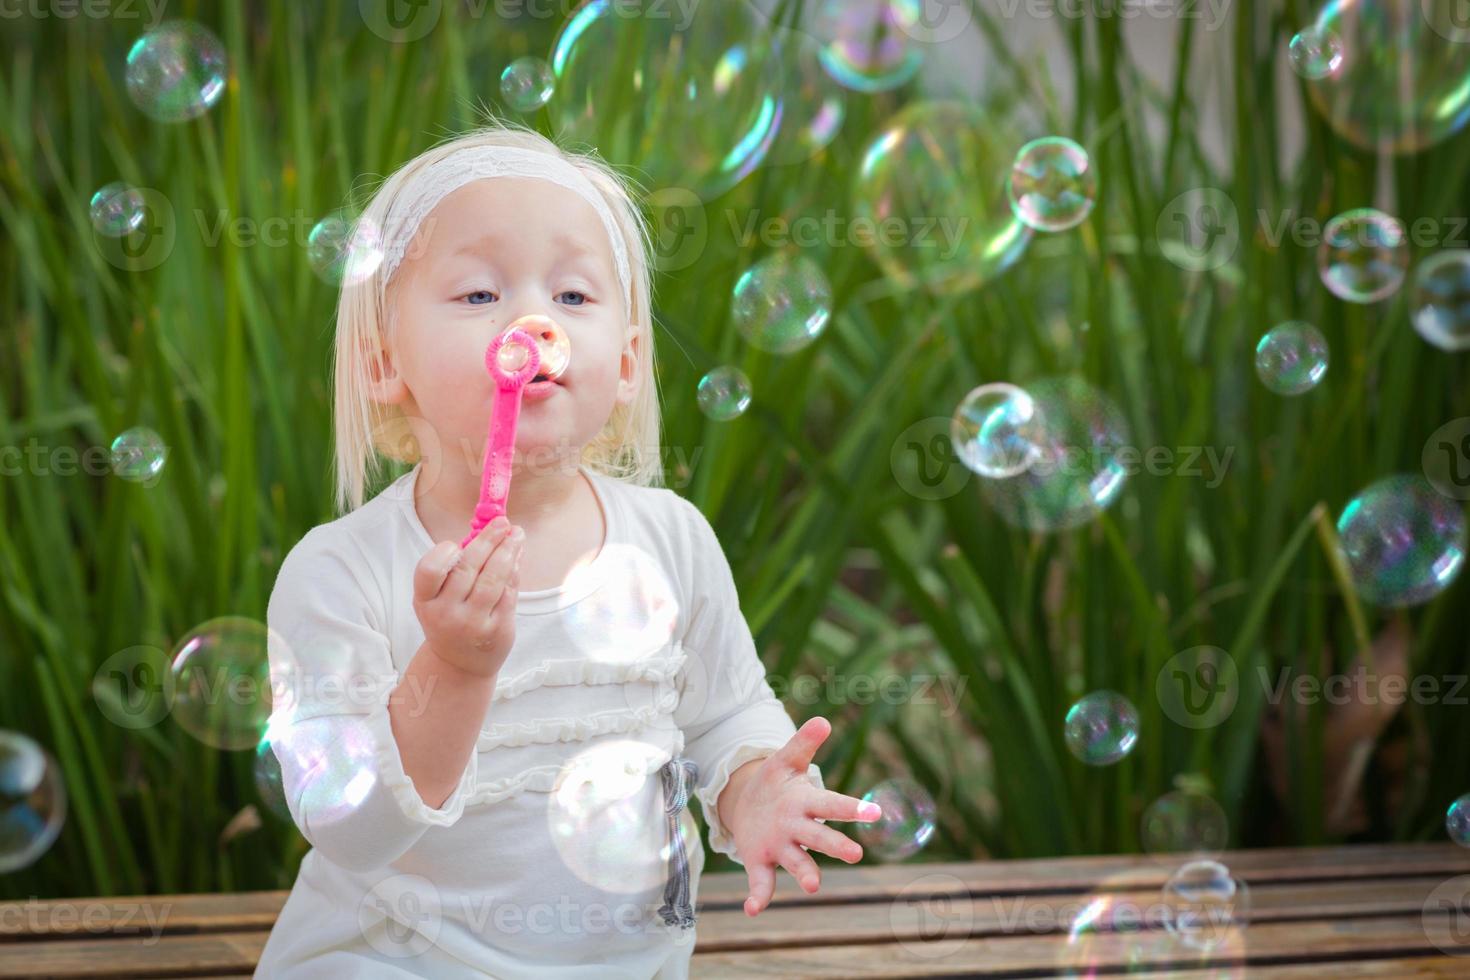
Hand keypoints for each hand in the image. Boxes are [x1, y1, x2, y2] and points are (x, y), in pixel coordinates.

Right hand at [411, 515, 522, 677]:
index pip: (429, 570)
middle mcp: (445, 613)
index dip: (445, 552)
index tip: (460, 541)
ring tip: (517, 535)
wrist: (458, 665)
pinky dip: (514, 572)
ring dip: (508, 551)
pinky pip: (508, 593)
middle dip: (488, 540)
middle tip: (503, 523)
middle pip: (468, 568)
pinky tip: (517, 559)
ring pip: (493, 579)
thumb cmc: (449, 618)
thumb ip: (458, 566)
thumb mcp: (439, 597)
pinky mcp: (496, 630)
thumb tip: (489, 528)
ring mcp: (472, 623)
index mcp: (425, 601)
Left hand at [727, 716, 883, 916]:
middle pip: (820, 838)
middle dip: (837, 846)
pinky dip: (759, 896)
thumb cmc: (777, 783)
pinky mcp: (760, 862)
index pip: (833, 805)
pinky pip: (762, 883)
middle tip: (856, 854)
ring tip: (813, 887)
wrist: (750, 806)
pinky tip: (753, 908)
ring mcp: (781, 848)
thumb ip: (803, 744)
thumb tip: (822, 721)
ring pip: (797, 862)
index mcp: (807, 803)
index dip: (853, 808)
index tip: (875, 812)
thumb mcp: (786, 760)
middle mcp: (799, 829)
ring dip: (805, 874)